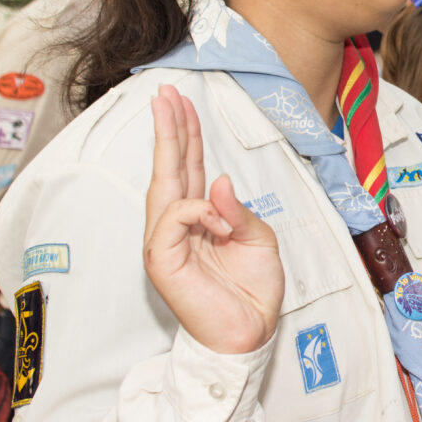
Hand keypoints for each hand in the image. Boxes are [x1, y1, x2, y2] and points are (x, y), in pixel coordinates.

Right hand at [145, 84, 284, 353]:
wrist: (250, 329)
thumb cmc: (253, 288)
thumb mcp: (258, 238)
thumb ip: (238, 209)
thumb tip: (218, 180)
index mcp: (203, 215)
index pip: (191, 167)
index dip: (187, 134)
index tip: (181, 102)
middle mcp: (181, 223)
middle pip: (171, 167)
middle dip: (168, 127)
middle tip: (164, 92)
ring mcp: (168, 240)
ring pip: (164, 184)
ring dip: (169, 145)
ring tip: (171, 111)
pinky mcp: (163, 259)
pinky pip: (173, 219)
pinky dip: (197, 212)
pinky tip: (216, 221)